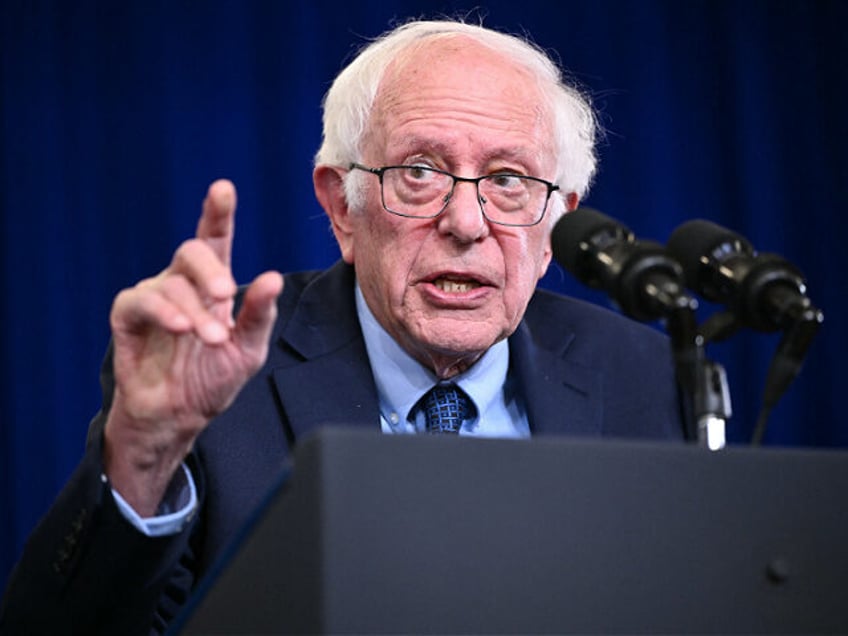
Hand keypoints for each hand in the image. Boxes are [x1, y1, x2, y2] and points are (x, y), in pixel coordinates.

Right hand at [103, 180, 282, 514]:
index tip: (223, 189)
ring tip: (211, 339)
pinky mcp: (128, 317)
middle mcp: (182, 282)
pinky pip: (139, 301)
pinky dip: (162, 311)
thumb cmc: (213, 378)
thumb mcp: (247, 349)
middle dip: (210, 270)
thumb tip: (272, 278)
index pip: (216, 240)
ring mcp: (154, 296)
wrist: (180, 417)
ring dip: (194, 311)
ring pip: (171, 284)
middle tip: (225, 296)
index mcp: (212, 284)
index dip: (217, 213)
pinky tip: (180, 326)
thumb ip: (258, 315)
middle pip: (192, 252)